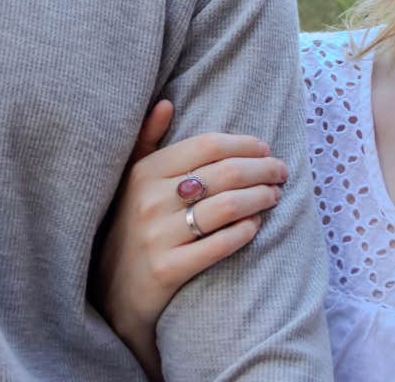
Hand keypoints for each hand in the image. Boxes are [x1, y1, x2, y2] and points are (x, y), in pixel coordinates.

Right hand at [92, 100, 290, 377]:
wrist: (113, 290)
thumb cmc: (130, 226)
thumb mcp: (130, 180)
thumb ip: (147, 140)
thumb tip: (165, 103)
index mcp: (144, 172)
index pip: (206, 146)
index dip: (243, 144)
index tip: (265, 149)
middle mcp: (149, 200)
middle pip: (223, 173)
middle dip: (262, 170)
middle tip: (281, 172)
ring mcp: (158, 236)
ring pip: (226, 207)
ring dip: (260, 198)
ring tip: (274, 196)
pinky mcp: (168, 269)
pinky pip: (219, 245)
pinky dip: (244, 232)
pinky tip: (256, 225)